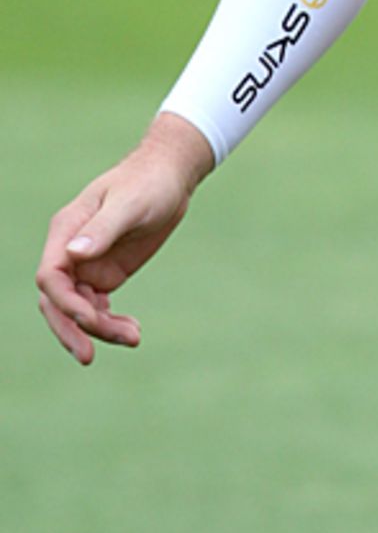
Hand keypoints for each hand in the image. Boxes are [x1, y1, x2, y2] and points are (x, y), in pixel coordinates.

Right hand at [36, 113, 214, 364]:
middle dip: (71, 330)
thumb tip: (74, 253)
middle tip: (89, 356)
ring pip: (78, 309)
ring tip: (132, 337)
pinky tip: (131, 331)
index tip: (91, 319)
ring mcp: (86, 265)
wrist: (171, 176)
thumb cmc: (150, 182)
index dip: (65, 303)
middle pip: (57, 301)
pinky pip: (96, 307)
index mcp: (67, 231)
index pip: (50, 277)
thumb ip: (103, 228)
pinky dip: (109, 323)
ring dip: (99, 329)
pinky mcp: (104, 273)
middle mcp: (70, 252)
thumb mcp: (131, 203)